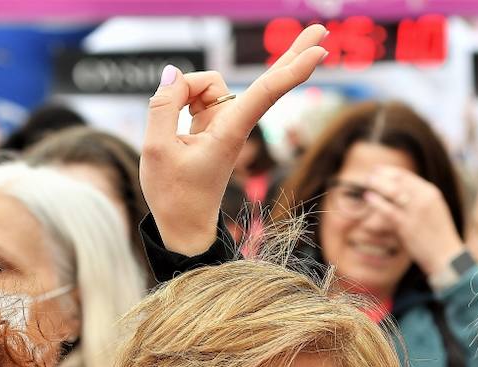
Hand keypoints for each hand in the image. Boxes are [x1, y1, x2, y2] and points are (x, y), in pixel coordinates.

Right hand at [140, 25, 327, 254]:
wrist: (183, 225)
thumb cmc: (174, 195)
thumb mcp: (156, 149)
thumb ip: (163, 106)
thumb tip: (174, 73)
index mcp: (230, 133)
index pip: (265, 94)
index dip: (292, 70)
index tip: (320, 52)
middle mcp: (234, 124)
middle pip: (268, 82)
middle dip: (293, 54)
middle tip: (321, 31)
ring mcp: (224, 122)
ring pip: (206, 83)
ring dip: (183, 91)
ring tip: (171, 130)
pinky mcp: (212, 123)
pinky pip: (195, 93)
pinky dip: (180, 97)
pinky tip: (173, 111)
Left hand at [360, 165, 465, 277]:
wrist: (447, 256)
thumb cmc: (438, 236)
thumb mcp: (433, 211)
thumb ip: (420, 200)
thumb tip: (400, 194)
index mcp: (431, 193)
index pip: (407, 176)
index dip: (391, 171)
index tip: (379, 170)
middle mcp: (424, 198)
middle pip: (399, 180)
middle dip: (382, 175)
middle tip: (370, 175)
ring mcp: (416, 211)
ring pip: (393, 191)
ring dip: (378, 184)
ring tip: (367, 182)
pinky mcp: (407, 225)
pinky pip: (388, 209)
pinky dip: (376, 201)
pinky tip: (368, 197)